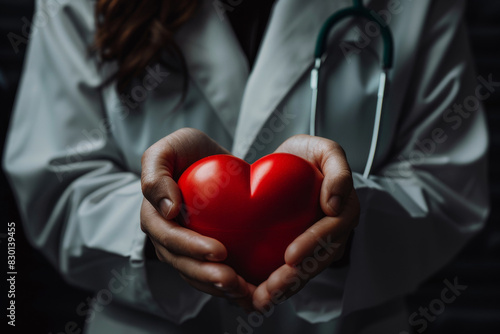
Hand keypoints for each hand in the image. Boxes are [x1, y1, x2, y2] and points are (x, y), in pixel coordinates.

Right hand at [140, 128, 255, 310]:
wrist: (210, 159)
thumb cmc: (188, 151)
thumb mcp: (168, 149)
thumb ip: (156, 173)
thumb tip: (167, 210)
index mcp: (153, 214)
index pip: (168, 237)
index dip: (191, 247)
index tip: (220, 250)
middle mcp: (165, 236)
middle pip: (181, 263)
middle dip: (206, 274)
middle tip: (233, 280)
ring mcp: (182, 247)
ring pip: (194, 275)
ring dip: (216, 287)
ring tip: (242, 290)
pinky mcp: (201, 253)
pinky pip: (209, 273)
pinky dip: (225, 286)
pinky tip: (246, 291)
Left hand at [252, 135, 359, 310]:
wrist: (290, 162)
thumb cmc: (308, 155)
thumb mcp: (325, 150)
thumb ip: (338, 170)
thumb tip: (334, 204)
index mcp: (345, 210)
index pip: (332, 231)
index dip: (313, 245)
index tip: (290, 256)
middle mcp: (335, 232)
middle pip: (319, 260)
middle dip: (296, 277)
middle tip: (271, 288)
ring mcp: (318, 244)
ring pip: (305, 271)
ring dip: (284, 288)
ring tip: (260, 299)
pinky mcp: (299, 250)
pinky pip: (290, 271)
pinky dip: (275, 284)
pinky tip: (254, 295)